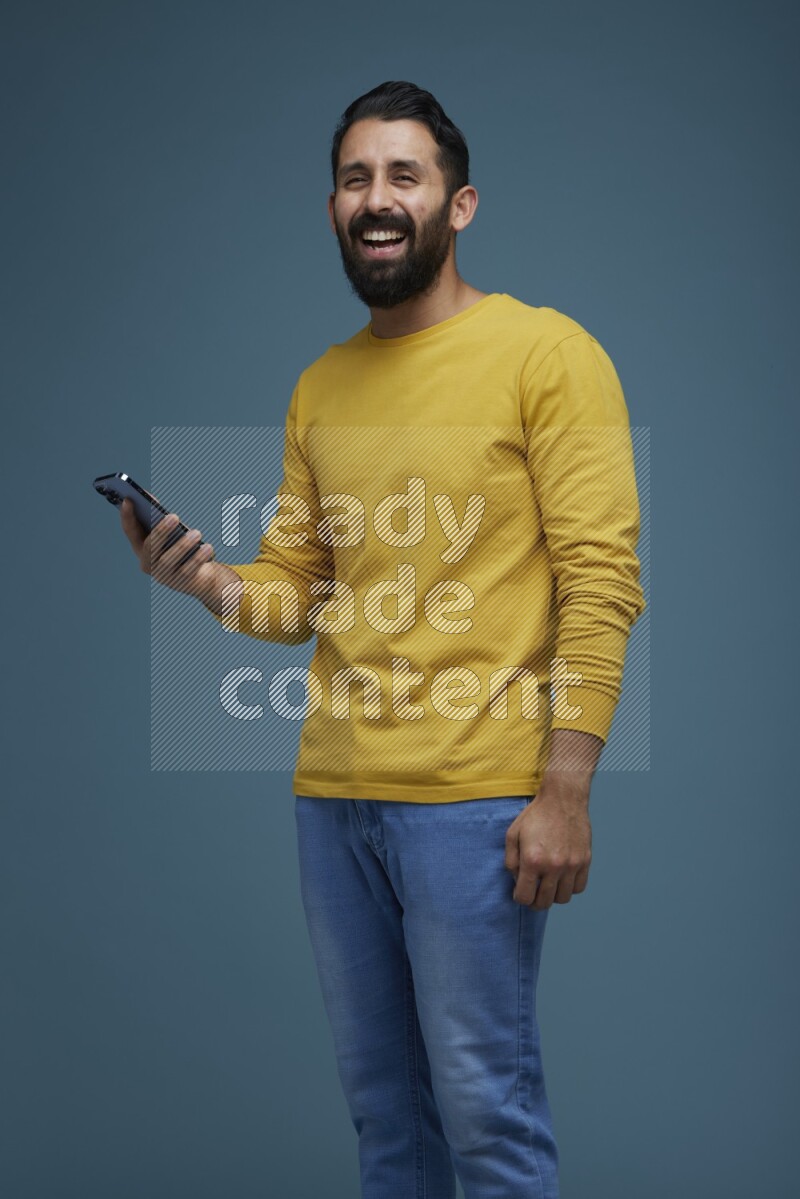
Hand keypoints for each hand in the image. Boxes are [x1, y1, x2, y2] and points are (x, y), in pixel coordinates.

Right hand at [120, 498, 217, 599]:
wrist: (198, 577)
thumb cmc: (181, 547)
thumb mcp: (170, 533)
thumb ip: (160, 518)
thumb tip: (151, 499)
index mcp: (141, 547)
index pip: (130, 531)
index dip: (126, 516)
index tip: (128, 500)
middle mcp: (147, 563)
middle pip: (150, 547)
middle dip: (161, 531)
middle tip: (174, 516)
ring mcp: (162, 575)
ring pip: (169, 560)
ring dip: (183, 545)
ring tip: (197, 533)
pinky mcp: (179, 583)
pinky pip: (188, 570)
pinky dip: (198, 558)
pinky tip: (208, 547)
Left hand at [504, 777, 592, 908]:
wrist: (563, 799)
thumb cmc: (536, 815)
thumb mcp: (513, 834)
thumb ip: (510, 861)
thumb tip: (517, 881)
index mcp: (532, 861)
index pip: (525, 897)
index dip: (520, 898)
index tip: (520, 892)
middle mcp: (553, 866)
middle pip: (544, 902)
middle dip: (535, 901)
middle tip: (533, 893)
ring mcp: (571, 865)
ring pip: (562, 898)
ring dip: (553, 895)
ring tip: (548, 885)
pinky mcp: (584, 861)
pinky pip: (578, 888)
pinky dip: (569, 888)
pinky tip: (562, 878)